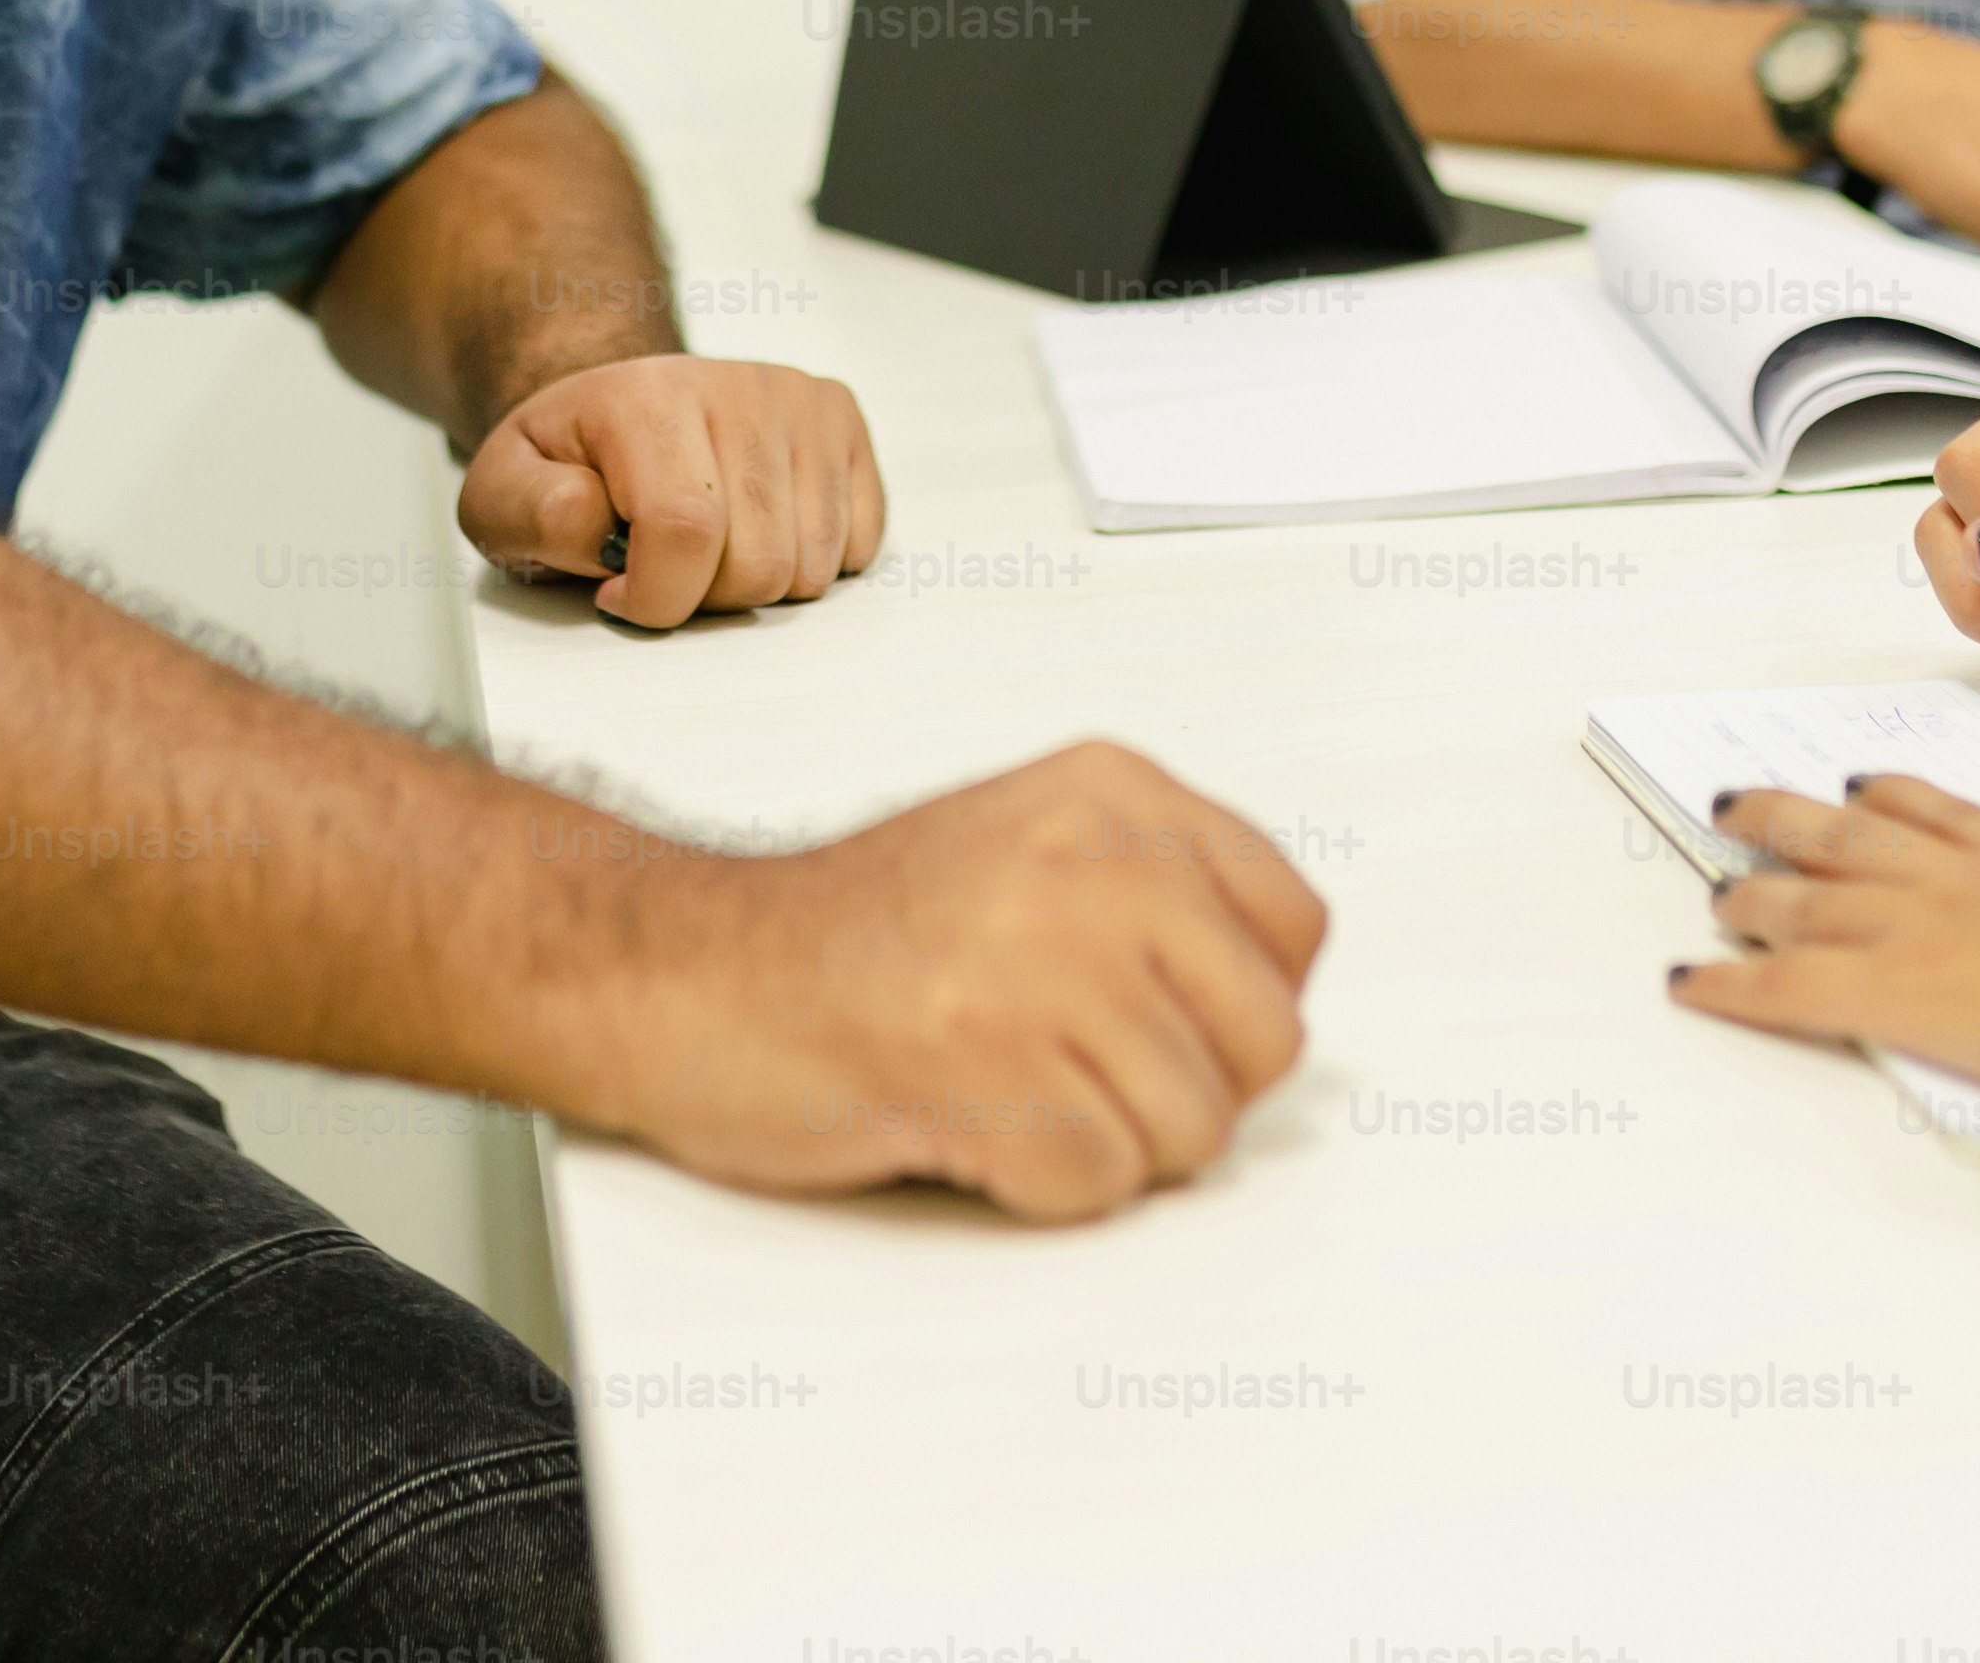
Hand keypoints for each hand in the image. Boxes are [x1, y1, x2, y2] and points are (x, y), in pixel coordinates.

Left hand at [460, 354, 887, 627]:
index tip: (615, 594)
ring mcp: (799, 400)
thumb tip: (600, 532)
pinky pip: (858, 543)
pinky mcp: (841, 422)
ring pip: (811, 566)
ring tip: (707, 547)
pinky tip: (758, 529)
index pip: (684, 532)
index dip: (654, 597)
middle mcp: (738, 386)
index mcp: (647, 397)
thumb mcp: (501, 492)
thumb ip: (530, 516)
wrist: (617, 408)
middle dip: (704, 598)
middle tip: (662, 567)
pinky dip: (809, 561)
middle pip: (759, 563)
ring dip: (755, 584)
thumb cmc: (565, 464)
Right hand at [589, 742, 1330, 1219]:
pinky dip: (1040, 1188)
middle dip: (1186, 1091)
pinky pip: (1099, 1184)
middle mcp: (1091, 857)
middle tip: (1078, 1075)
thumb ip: (1153, 894)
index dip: (1236, 1005)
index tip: (1162, 1018)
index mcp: (1111, 792)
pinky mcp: (985, 1062)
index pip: (1293, 926)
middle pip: (1265, 1038)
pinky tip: (964, 1123)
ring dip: (1106, 1147)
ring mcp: (1039, 958)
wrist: (686, 970)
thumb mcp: (1029, 848)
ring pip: (1193, 1126)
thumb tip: (1270, 995)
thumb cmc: (848, 934)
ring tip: (1007, 1090)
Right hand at [1671, 778, 1979, 1090]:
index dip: (1730, 987)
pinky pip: (1931, 805)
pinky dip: (1888, 792)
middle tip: (1716, 894)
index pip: (1790, 990)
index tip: (1687, 981)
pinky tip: (1863, 784)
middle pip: (1800, 904)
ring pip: (1845, 834)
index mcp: (1904, 998)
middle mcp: (1912, 924)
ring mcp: (1959, 873)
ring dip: (1785, 820)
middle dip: (1748, 900)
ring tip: (1739, 806)